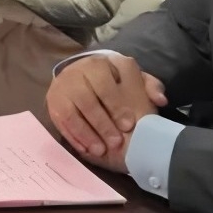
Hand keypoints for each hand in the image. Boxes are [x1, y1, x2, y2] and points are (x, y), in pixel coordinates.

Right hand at [47, 53, 168, 168]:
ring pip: (71, 112)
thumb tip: (160, 100)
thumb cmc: (117, 84)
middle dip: (102, 123)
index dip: (116, 105)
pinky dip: (73, 136)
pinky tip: (86, 149)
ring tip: (101, 150)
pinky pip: (60, 121)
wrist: (86, 79)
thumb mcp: (135, 81)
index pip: (105, 84)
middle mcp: (77, 71)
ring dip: (87, 133)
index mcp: (100, 62)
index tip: (129, 125)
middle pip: (86, 99)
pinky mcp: (53, 102)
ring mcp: (62, 86)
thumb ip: (150, 87)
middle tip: (116, 142)